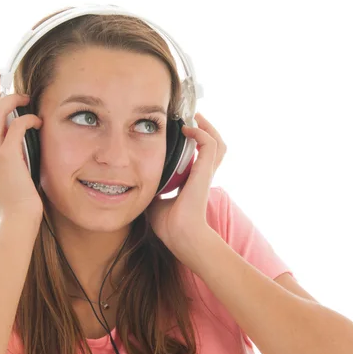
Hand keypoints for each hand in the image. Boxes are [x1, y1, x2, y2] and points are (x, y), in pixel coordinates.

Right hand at [0, 69, 44, 222]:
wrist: (17, 221)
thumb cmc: (19, 205)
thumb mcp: (11, 181)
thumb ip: (12, 164)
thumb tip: (23, 152)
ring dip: (9, 99)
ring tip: (23, 95)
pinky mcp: (6, 158)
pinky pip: (14, 127)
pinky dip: (26, 119)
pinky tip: (37, 120)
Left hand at [146, 112, 225, 263]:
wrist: (181, 236)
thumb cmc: (170, 226)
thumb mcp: (155, 202)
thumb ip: (151, 190)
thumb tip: (135, 183)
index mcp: (193, 182)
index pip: (199, 158)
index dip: (193, 144)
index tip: (181, 132)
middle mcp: (202, 175)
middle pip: (213, 147)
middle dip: (205, 130)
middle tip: (191, 118)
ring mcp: (205, 172)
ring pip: (217, 142)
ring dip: (207, 127)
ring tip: (194, 117)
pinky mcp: (204, 171)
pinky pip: (209, 144)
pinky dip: (201, 132)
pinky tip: (188, 128)